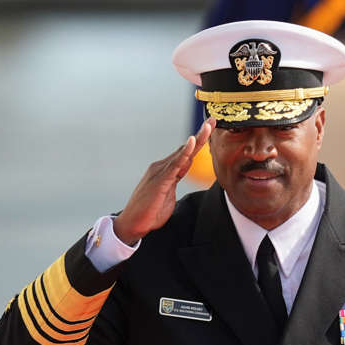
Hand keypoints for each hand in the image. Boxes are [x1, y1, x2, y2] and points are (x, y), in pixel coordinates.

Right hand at [112, 117, 213, 245]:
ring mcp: (159, 173)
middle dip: (200, 135)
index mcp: (165, 172)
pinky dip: (184, 152)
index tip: (209, 129)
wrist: (131, 224)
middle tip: (212, 120)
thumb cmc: (148, 213)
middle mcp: (161, 168)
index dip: (198, 142)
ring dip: (196, 139)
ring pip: (182, 153)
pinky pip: (175, 164)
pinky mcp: (159, 181)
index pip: (184, 154)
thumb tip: (180, 176)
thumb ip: (174, 184)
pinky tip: (192, 142)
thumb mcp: (166, 197)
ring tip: (207, 126)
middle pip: (185, 149)